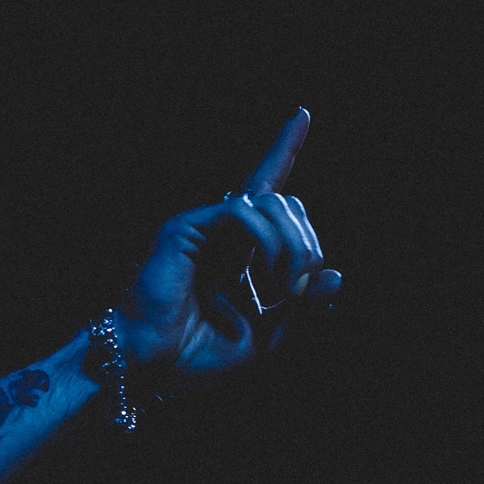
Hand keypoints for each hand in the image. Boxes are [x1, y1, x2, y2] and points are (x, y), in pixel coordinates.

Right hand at [119, 109, 342, 377]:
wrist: (149, 368)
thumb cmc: (194, 357)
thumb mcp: (267, 338)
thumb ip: (302, 310)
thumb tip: (334, 274)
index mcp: (234, 253)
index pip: (266, 192)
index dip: (283, 150)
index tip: (303, 115)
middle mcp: (218, 233)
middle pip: (285, 202)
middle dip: (308, 242)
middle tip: (299, 288)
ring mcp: (200, 227)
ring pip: (271, 202)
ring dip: (293, 246)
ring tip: (285, 287)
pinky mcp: (184, 228)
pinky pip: (243, 210)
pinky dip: (268, 242)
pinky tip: (265, 275)